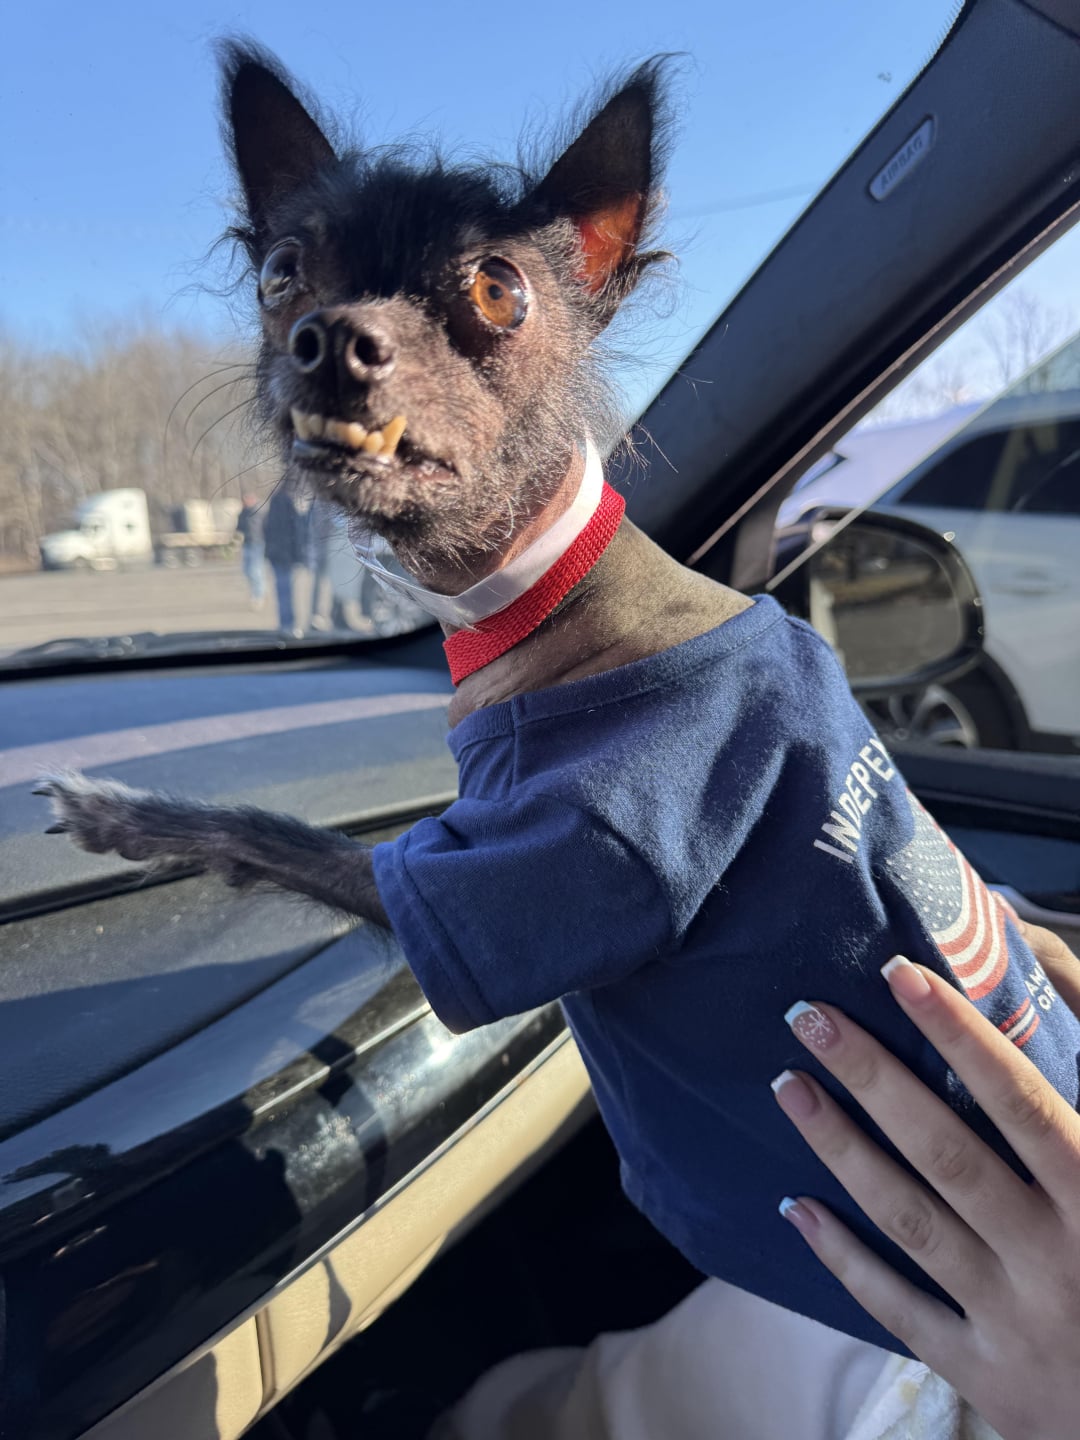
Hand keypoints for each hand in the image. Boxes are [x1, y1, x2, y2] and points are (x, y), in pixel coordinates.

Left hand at [772, 920, 1079, 1439]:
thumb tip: (1049, 998)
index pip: (1020, 1102)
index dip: (960, 1034)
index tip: (899, 973)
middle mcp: (1056, 1258)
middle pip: (946, 1152)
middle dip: (873, 1077)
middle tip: (809, 1015)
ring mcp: (1016, 1319)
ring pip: (911, 1220)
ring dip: (842, 1149)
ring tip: (789, 1085)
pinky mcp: (987, 1376)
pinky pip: (900, 1309)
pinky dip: (845, 1258)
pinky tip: (796, 1207)